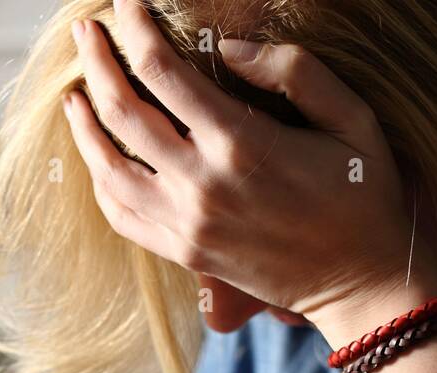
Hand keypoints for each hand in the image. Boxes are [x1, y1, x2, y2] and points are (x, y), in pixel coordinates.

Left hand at [65, 0, 436, 343]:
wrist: (358, 281)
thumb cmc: (361, 194)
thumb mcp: (352, 118)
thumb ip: (294, 72)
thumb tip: (229, 48)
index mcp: (240, 142)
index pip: (162, 72)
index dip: (136, 30)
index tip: (125, 4)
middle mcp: (202, 184)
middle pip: (122, 112)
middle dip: (97, 63)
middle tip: (85, 32)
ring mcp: (186, 224)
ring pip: (108, 168)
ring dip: (84, 125)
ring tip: (75, 96)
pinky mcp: (183, 253)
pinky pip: (121, 215)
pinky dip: (100, 182)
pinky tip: (98, 158)